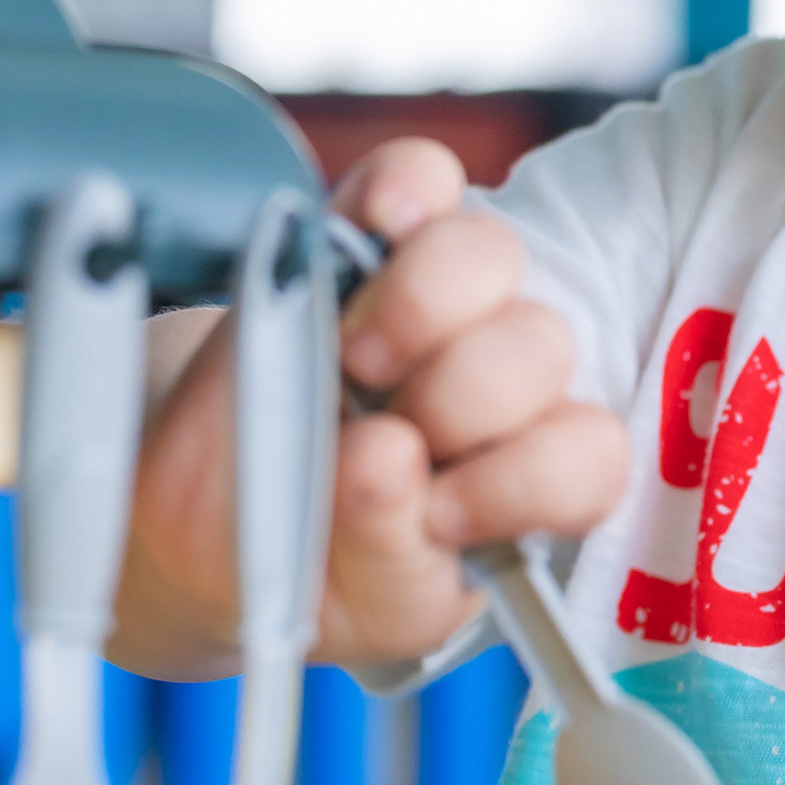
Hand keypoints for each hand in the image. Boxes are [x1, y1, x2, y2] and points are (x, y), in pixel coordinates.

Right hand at [112, 139, 628, 679]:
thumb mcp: (357, 608)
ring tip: (351, 361)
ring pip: (490, 257)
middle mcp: (498, 385)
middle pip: (538, 346)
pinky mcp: (365, 238)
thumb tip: (384, 457)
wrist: (194, 529)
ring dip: (420, 308)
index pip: (589, 456)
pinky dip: (402, 191)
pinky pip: (420, 176)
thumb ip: (389, 553)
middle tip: (376, 431)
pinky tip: (375, 231)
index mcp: (523, 480)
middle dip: (458, 398)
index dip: (525, 478)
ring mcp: (435, 303)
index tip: (442, 514)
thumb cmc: (297, 569)